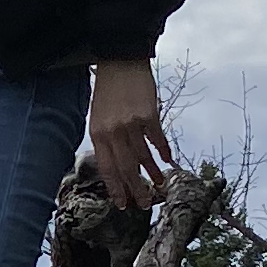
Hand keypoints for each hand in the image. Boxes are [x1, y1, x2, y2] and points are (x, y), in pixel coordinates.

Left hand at [86, 59, 174, 210]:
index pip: (107, 168)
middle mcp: (113, 132)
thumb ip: (106, 140)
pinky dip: (163, 151)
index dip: (116, 188)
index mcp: (98, 134)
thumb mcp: (98, 117)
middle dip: (135, 189)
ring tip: (158, 185)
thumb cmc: (108, 91)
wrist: (120, 62)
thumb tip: (118, 164)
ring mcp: (132, 124)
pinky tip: (168, 160)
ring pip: (143, 156)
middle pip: (126, 168)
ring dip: (152, 173)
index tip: (123, 204)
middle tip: (144, 203)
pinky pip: (157, 139)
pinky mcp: (149, 114)